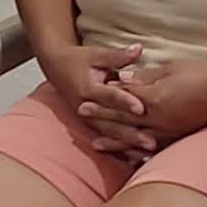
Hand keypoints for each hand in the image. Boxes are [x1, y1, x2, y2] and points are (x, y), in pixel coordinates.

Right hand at [41, 41, 155, 157]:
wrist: (55, 68)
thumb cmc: (77, 59)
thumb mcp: (96, 54)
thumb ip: (119, 55)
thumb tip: (139, 49)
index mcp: (88, 89)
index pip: (110, 96)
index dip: (125, 101)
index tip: (141, 108)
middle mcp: (86, 108)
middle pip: (111, 124)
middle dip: (131, 134)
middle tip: (151, 142)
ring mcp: (87, 119)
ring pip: (110, 136)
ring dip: (128, 146)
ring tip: (147, 154)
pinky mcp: (90, 125)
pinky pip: (107, 139)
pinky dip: (121, 149)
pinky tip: (137, 158)